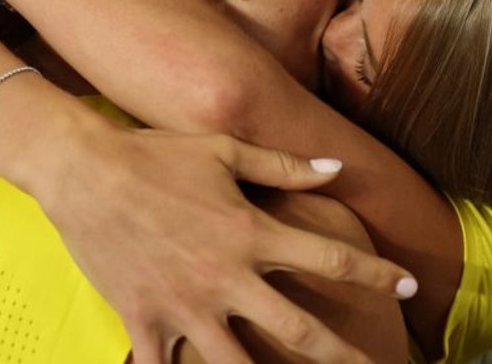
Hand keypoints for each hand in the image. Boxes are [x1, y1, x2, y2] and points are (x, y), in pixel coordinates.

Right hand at [29, 126, 415, 362]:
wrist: (82, 169)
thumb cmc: (153, 153)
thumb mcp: (222, 149)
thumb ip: (283, 165)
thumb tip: (337, 169)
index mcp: (251, 232)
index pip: (331, 258)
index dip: (376, 273)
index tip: (408, 285)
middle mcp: (225, 276)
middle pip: (301, 331)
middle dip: (344, 355)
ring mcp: (184, 303)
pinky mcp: (144, 317)